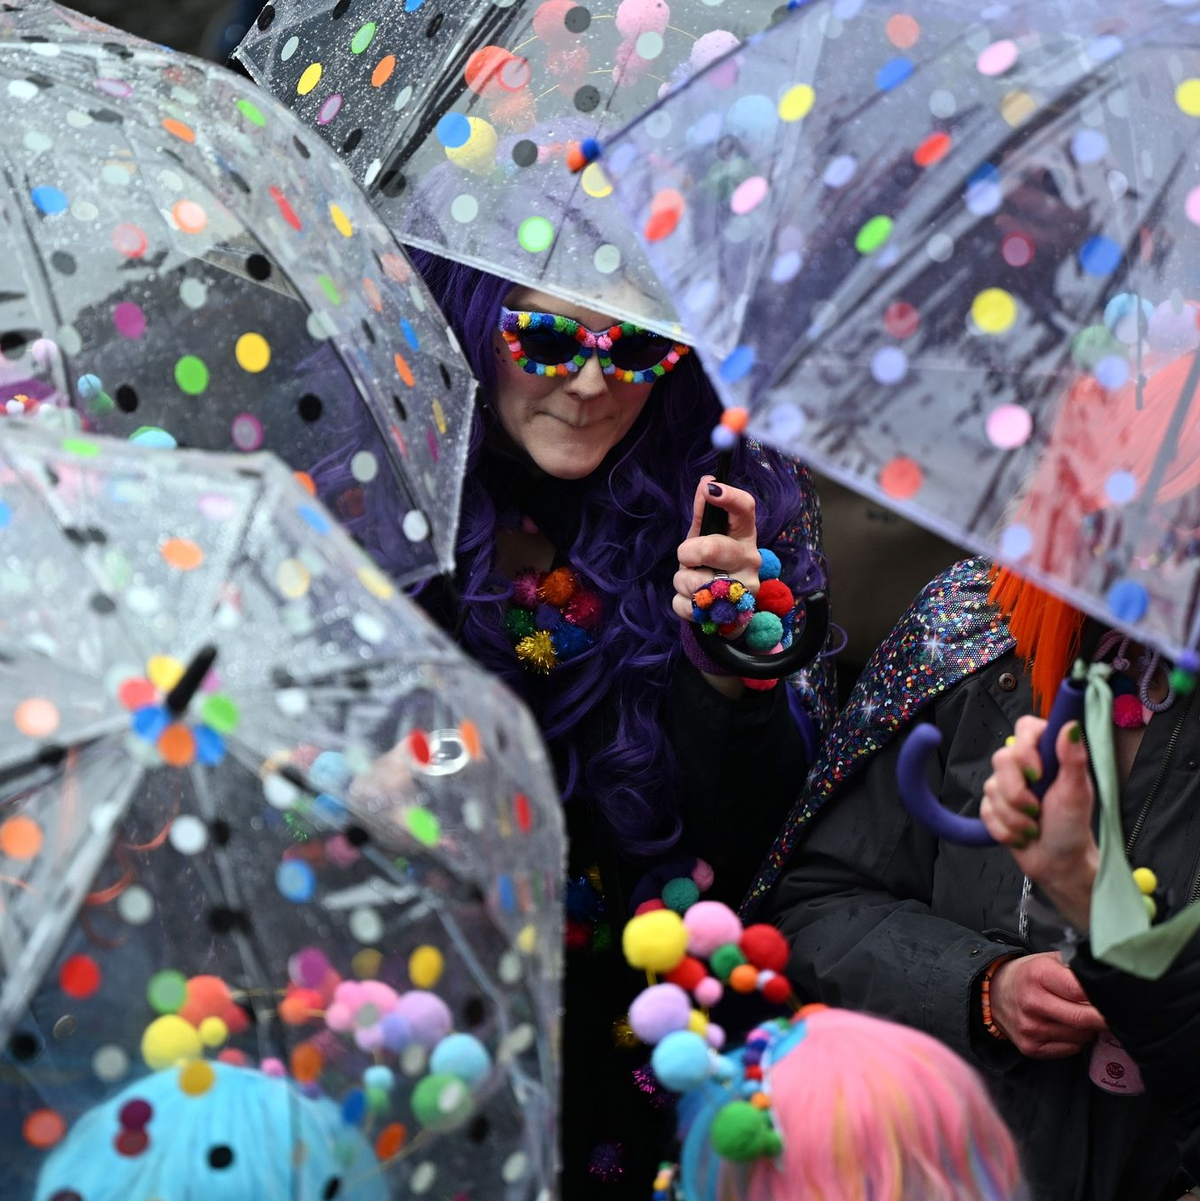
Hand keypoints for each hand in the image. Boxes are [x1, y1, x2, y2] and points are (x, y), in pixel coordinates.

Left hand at [673, 476, 761, 622]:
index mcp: (745, 536)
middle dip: (689, 552)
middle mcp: (750, 561)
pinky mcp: (728, 616)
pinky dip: (682, 603)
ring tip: (694, 581)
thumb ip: (704, 513)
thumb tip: (706, 482)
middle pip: (713, 548)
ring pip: (694, 582)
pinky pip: (687, 605)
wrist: (725, 611)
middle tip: (688, 557)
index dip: (729, 497)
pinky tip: (696, 602)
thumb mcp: (707, 537)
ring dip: (683, 580)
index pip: (746, 510)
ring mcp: (743, 590)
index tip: (711, 490)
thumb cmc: (715, 564)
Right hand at [981, 717, 1098, 929]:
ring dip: (1014, 816)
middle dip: (1018, 793)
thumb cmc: (1072, 827)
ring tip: (1033, 827)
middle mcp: (1024, 765)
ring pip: (990, 788)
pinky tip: (1021, 835)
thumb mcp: (1078, 792)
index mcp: (1047, 754)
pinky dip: (1005, 828)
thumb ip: (1073, 758)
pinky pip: (985, 810)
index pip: (1025, 727)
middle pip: (1001, 759)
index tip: (1038, 773)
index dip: (1025, 749)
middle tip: (1037, 809)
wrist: (1057, 863)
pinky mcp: (992, 805)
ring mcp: (1005, 785)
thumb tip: (1071, 724)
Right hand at [989, 952, 1106, 1057]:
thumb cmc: (1029, 975)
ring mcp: (1030, 1028)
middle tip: (1114, 1013)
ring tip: (1082, 1016)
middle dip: (1104, 1017)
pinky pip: (1070, 1049)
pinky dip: (1076, 1040)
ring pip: (1080, 1036)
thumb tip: (1107, 979)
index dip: (1101, 995)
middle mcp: (1032, 1002)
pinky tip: (1068, 1028)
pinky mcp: (1031, 1047)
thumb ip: (1075, 967)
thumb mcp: (1048, 960)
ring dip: (1089, 1028)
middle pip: (1083, 1018)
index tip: (1115, 997)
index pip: (1080, 990)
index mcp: (1038, 975)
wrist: (994, 994)